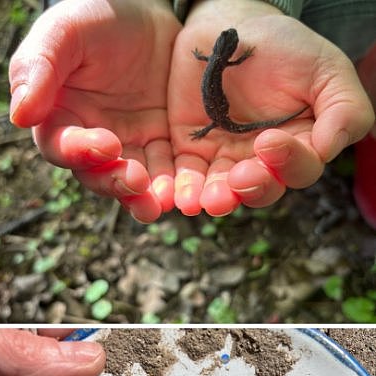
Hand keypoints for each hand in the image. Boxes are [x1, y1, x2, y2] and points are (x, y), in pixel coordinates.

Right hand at [9, 0, 180, 221]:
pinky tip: (186, 190)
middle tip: (136, 181)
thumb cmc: (95, 17)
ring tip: (161, 200)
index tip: (106, 144)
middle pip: (94, 173)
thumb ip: (37, 68)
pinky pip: (167, 169)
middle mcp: (88, 139)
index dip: (79, 150)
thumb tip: (20, 116)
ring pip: (130, 180)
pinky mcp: (161, 142)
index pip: (60, 144)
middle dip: (114, 181)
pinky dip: (174, 183)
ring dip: (144, 194)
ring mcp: (127, 144)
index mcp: (57, 117)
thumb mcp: (63, 31)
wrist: (146, 9)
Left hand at [168, 1, 374, 215]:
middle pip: (262, 189)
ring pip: (223, 191)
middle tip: (240, 177)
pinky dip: (182, 189)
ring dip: (216, 199)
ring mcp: (225, 157)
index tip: (270, 140)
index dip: (289, 163)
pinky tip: (179, 196)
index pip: (300, 169)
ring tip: (208, 200)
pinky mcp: (190, 149)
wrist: (232, 28)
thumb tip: (329, 150)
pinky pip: (185, 176)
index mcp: (301, 144)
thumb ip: (343, 109)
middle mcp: (263, 159)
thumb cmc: (285, 47)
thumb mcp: (326, 69)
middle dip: (252, 188)